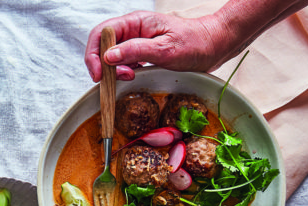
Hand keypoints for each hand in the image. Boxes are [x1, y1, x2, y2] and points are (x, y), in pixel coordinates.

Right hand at [85, 1, 307, 82]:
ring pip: (113, 56)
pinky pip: (125, 63)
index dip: (95, 54)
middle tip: (115, 80)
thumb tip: (108, 57)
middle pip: (103, 46)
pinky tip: (134, 76)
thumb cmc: (193, 44)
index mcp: (135, 23)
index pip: (102, 34)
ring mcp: (137, 42)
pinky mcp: (143, 53)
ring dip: (115, 70)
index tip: (99, 75)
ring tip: (130, 77)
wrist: (212, 46)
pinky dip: (125, 72)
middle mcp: (133, 31)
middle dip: (104, 65)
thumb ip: (135, 51)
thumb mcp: (164, 49)